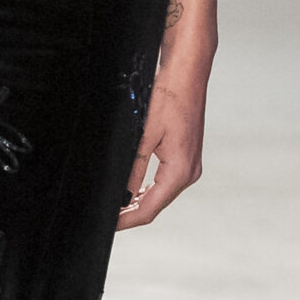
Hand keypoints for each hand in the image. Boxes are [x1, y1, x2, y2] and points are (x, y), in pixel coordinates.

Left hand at [117, 64, 206, 228]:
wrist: (188, 73)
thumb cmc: (169, 97)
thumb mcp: (144, 134)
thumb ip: (133, 167)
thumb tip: (121, 194)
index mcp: (180, 171)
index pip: (149, 208)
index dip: (127, 220)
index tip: (109, 225)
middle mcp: (190, 172)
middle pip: (156, 205)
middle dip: (131, 214)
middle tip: (108, 218)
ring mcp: (191, 165)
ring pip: (161, 194)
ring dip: (139, 202)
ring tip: (116, 208)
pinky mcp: (187, 156)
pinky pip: (166, 181)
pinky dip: (149, 189)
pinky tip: (133, 192)